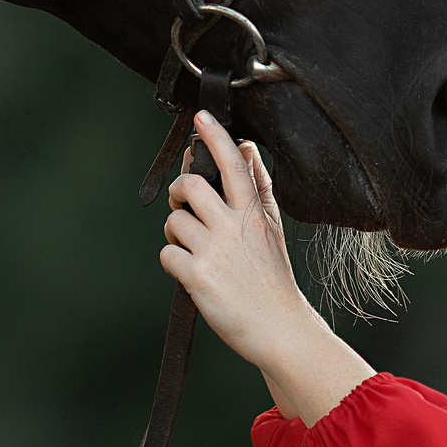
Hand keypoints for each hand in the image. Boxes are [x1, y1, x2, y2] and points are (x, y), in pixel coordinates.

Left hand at [159, 111, 372, 423]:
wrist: (279, 328)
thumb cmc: (272, 278)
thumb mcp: (272, 228)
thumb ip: (258, 187)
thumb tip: (247, 148)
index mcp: (254, 215)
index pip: (235, 166)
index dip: (216, 138)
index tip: (201, 118)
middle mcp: (234, 228)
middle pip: (192, 187)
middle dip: (179, 192)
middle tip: (183, 206)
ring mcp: (215, 252)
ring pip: (174, 222)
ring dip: (176, 234)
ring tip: (195, 251)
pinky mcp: (198, 278)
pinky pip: (167, 254)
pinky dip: (173, 261)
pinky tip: (191, 273)